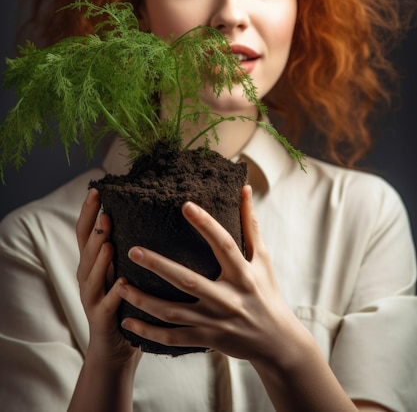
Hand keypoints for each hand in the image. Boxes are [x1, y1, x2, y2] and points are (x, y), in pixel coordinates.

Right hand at [76, 188, 140, 364]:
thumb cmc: (124, 302)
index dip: (88, 212)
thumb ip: (125, 247)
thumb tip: (146, 213)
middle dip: (94, 231)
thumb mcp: (121, 270)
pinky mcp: (102, 319)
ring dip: (99, 259)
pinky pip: (108, 304)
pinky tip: (123, 282)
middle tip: (105, 214)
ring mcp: (92, 299)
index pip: (85, 232)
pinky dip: (115, 293)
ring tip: (108, 242)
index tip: (95, 190)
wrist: (115, 349)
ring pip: (92, 275)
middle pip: (86, 250)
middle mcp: (87, 278)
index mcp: (92, 263)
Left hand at [117, 185, 300, 364]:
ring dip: (145, 300)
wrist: (276, 342)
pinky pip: (173, 338)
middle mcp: (228, 298)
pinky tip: (128, 321)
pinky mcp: (206, 339)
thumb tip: (244, 189)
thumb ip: (250, 224)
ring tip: (120, 285)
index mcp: (243, 274)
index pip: (224, 245)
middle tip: (133, 250)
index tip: (185, 205)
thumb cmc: (267, 293)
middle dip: (158, 266)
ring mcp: (215, 322)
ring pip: (174, 312)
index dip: (206, 225)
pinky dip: (149, 332)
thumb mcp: (262, 259)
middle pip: (188, 280)